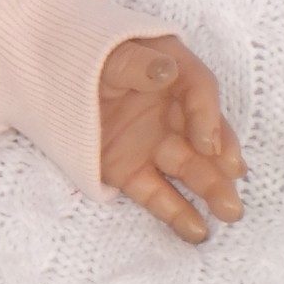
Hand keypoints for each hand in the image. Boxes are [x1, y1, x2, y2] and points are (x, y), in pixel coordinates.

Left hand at [99, 36, 245, 243]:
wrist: (48, 70)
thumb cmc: (86, 53)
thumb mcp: (107, 52)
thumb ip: (136, 63)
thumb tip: (166, 70)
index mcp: (174, 74)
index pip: (199, 91)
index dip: (206, 116)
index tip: (207, 142)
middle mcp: (172, 112)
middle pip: (203, 135)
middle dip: (222, 159)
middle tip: (234, 179)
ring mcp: (152, 142)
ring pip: (187, 168)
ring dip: (210, 189)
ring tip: (230, 212)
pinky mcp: (129, 169)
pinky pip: (155, 192)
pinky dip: (174, 212)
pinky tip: (195, 231)